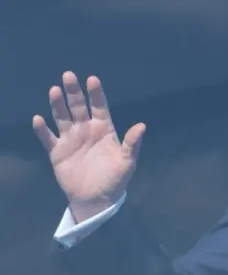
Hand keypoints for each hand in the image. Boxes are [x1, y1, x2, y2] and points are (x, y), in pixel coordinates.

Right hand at [33, 71, 144, 222]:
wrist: (96, 199)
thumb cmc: (115, 179)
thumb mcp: (127, 162)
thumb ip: (132, 144)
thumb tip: (142, 125)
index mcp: (103, 130)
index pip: (99, 107)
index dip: (96, 94)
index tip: (92, 80)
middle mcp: (86, 130)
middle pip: (78, 107)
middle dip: (73, 92)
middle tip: (68, 75)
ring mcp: (71, 140)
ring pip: (62, 118)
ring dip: (57, 105)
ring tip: (54, 90)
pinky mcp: (57, 152)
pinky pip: (47, 138)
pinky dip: (42, 130)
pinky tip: (38, 119)